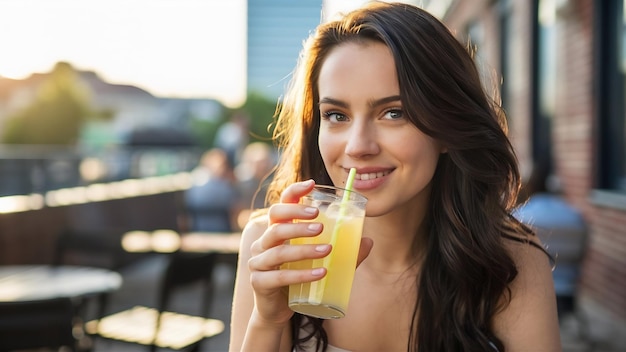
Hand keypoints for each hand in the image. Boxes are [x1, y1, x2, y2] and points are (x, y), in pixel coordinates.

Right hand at [246, 179, 328, 325]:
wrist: (278, 310)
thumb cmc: (298, 279)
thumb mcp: (318, 261)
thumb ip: (341, 252)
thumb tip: (368, 241)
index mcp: (277, 231)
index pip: (281, 204)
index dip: (294, 192)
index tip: (312, 185)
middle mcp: (263, 242)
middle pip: (275, 222)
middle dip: (297, 218)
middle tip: (320, 221)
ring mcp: (258, 262)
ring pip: (279, 250)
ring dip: (304, 249)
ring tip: (327, 249)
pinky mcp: (260, 283)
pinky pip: (281, 277)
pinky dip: (302, 275)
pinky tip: (321, 273)